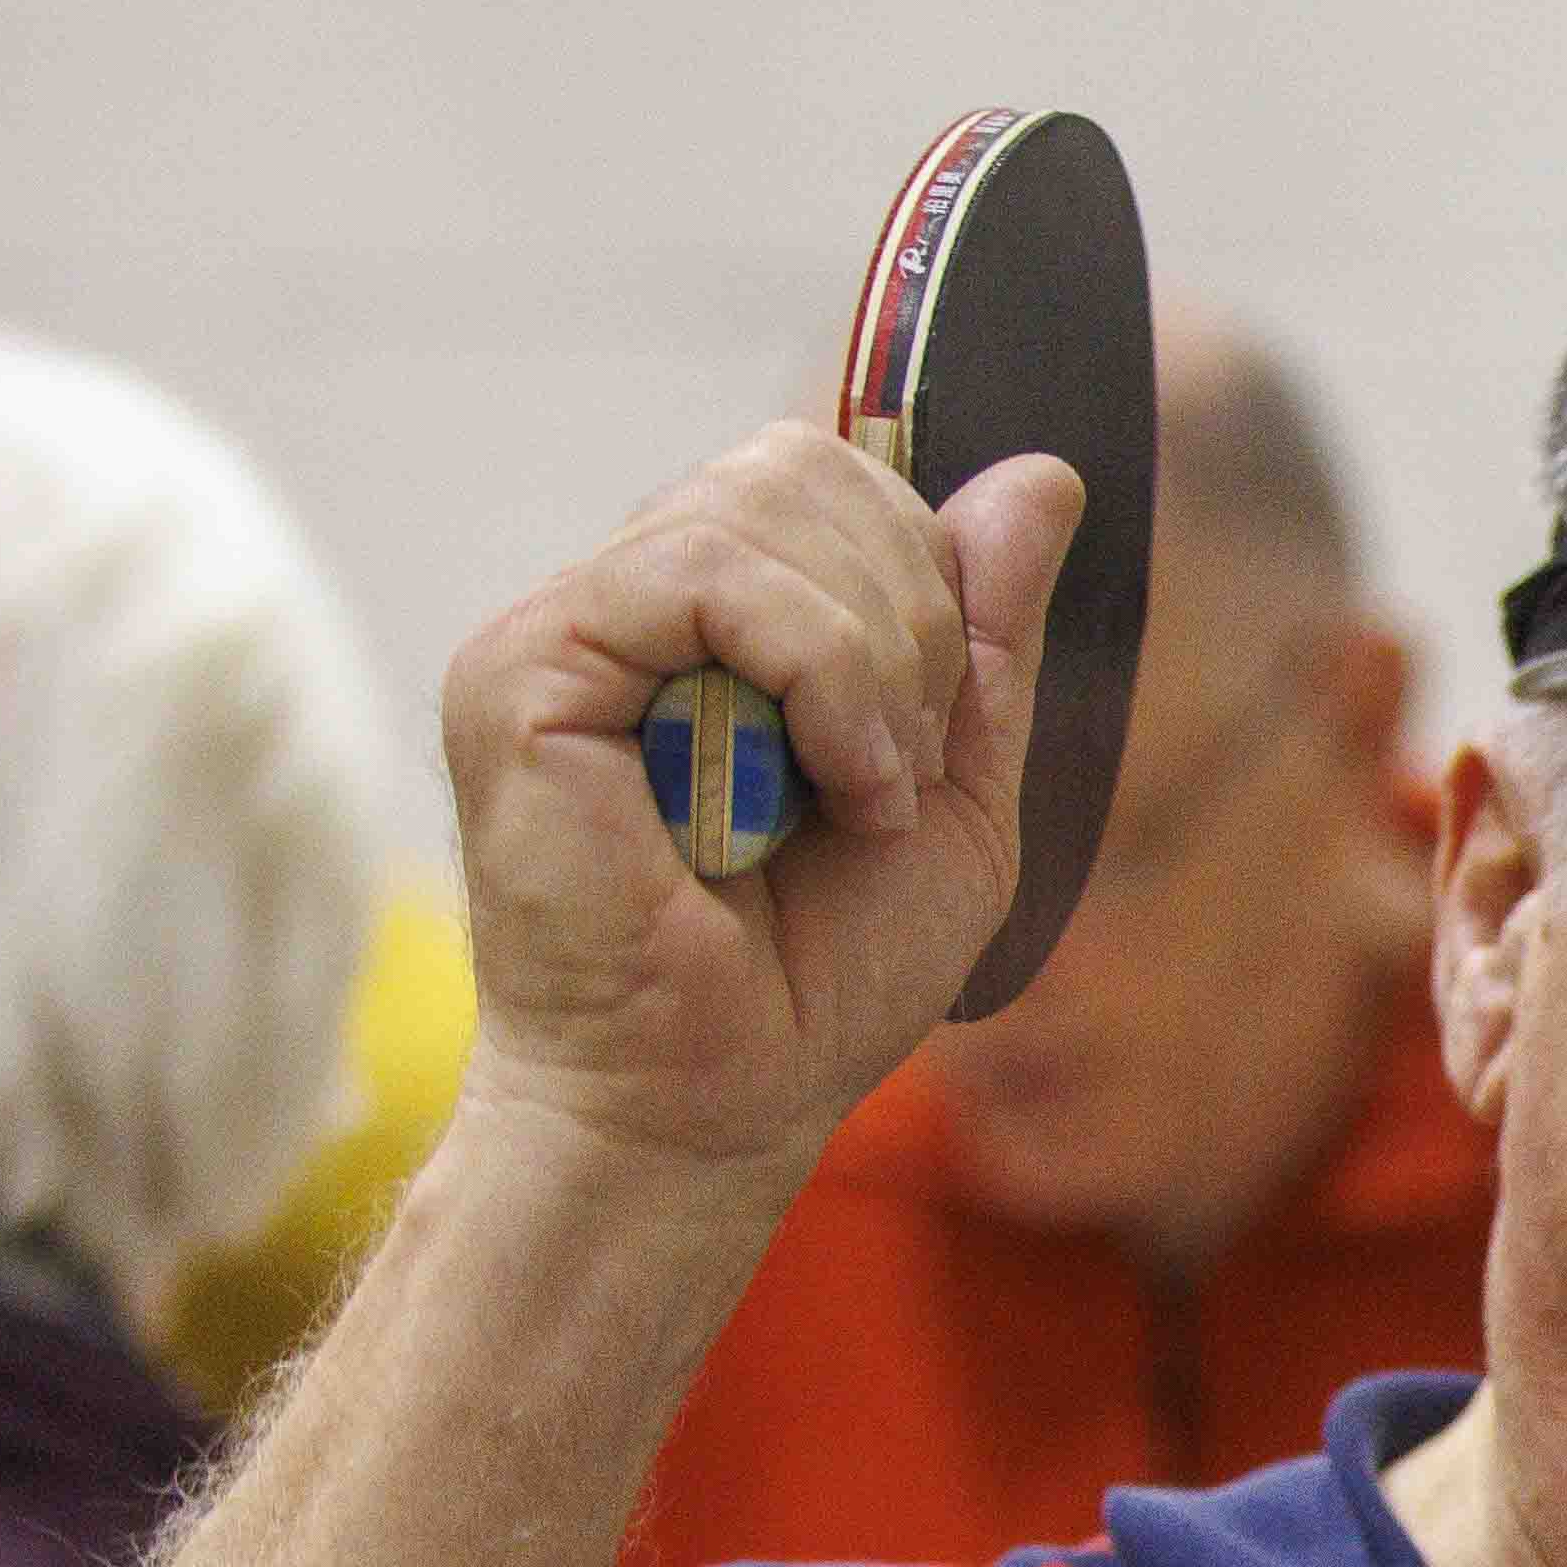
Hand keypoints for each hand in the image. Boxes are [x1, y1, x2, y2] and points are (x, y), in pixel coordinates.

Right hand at [433, 425, 1077, 1188]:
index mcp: (716, 625)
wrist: (722, 1100)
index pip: (832, 479)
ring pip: (758, 509)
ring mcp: (567, 630)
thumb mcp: (956, 784)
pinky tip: (826, 786)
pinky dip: (814, 672)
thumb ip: (988, 634)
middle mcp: (630, 608)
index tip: (935, 731)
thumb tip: (1043, 474)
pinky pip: (698, 576)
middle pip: (800, 466)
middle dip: (909, 614)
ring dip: (869, 660)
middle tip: (899, 767)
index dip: (924, 576)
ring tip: (860, 793)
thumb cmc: (820, 977)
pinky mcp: (523, 669)